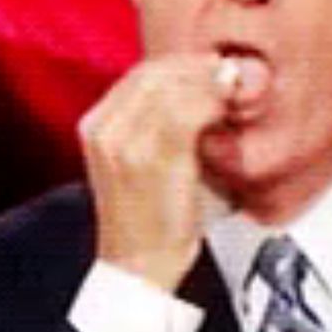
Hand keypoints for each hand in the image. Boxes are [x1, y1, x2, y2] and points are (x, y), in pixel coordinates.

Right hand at [78, 55, 228, 291]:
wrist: (139, 267)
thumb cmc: (150, 218)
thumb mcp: (144, 163)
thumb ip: (161, 125)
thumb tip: (205, 89)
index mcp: (96, 126)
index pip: (139, 75)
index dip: (181, 64)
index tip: (213, 66)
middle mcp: (103, 129)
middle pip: (154, 74)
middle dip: (197, 68)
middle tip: (233, 73)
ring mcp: (123, 143)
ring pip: (170, 88)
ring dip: (208, 83)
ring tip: (235, 90)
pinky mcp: (150, 158)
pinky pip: (185, 114)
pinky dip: (211, 104)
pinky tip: (227, 112)